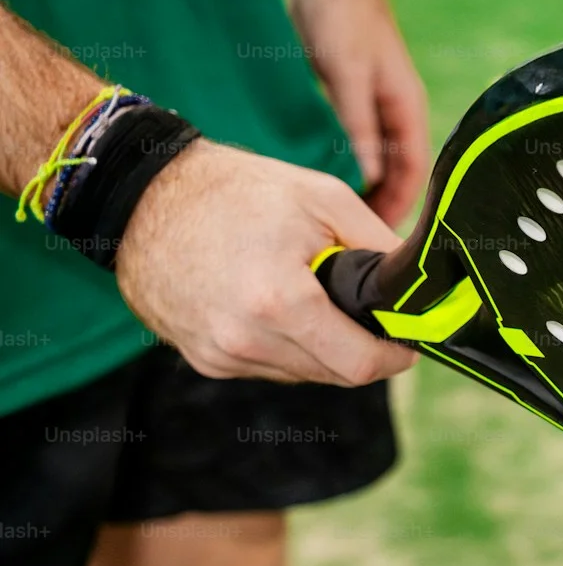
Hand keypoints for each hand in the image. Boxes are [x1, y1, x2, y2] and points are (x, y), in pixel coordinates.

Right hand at [116, 139, 415, 384]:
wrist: (140, 195)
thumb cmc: (233, 191)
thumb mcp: (324, 199)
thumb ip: (380, 248)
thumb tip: (418, 286)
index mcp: (279, 302)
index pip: (360, 365)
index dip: (394, 356)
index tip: (406, 340)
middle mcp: (244, 340)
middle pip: (334, 374)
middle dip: (360, 348)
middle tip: (363, 311)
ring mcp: (218, 355)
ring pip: (302, 374)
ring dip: (321, 347)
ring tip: (310, 296)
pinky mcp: (202, 360)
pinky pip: (267, 367)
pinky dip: (285, 345)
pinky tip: (273, 304)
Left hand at [286, 0, 428, 226]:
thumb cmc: (341, 15)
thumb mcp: (346, 75)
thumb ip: (359, 127)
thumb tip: (369, 176)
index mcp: (408, 105)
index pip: (416, 170)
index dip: (403, 205)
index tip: (381, 236)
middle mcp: (397, 109)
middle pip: (399, 170)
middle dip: (384, 202)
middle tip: (357, 237)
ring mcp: (375, 102)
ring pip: (377, 158)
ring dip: (366, 184)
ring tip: (341, 214)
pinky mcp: (352, 95)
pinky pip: (357, 141)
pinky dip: (349, 162)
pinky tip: (326, 176)